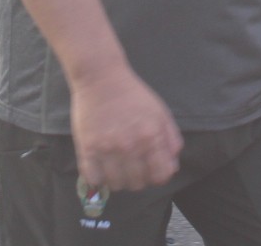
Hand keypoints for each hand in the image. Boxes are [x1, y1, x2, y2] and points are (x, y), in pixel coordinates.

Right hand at [68, 67, 181, 192]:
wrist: (100, 77)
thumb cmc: (132, 94)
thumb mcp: (160, 112)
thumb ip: (171, 139)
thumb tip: (172, 166)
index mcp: (151, 136)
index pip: (160, 176)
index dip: (157, 177)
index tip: (150, 171)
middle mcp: (131, 145)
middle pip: (137, 183)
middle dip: (137, 179)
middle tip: (131, 168)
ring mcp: (108, 148)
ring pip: (116, 184)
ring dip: (118, 180)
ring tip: (115, 168)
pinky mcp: (87, 147)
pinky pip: (93, 178)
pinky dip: (97, 178)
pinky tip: (99, 168)